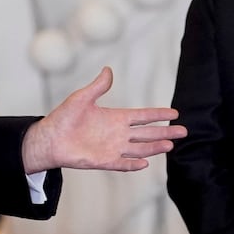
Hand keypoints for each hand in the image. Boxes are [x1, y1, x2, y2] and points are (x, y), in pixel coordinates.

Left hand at [21, 67, 186, 173]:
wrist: (49, 138)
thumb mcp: (81, 98)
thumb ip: (97, 86)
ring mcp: (112, 148)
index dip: (158, 115)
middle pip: (147, 134)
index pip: (143, 116)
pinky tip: (145, 163)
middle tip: (184, 131)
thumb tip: (108, 70)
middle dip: (165, 132)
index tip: (175, 114)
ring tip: (170, 145)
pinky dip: (133, 164)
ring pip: (139, 149)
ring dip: (154, 148)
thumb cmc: (63, 117)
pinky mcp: (103, 160)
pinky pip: (122, 163)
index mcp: (116, 118)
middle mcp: (118, 134)